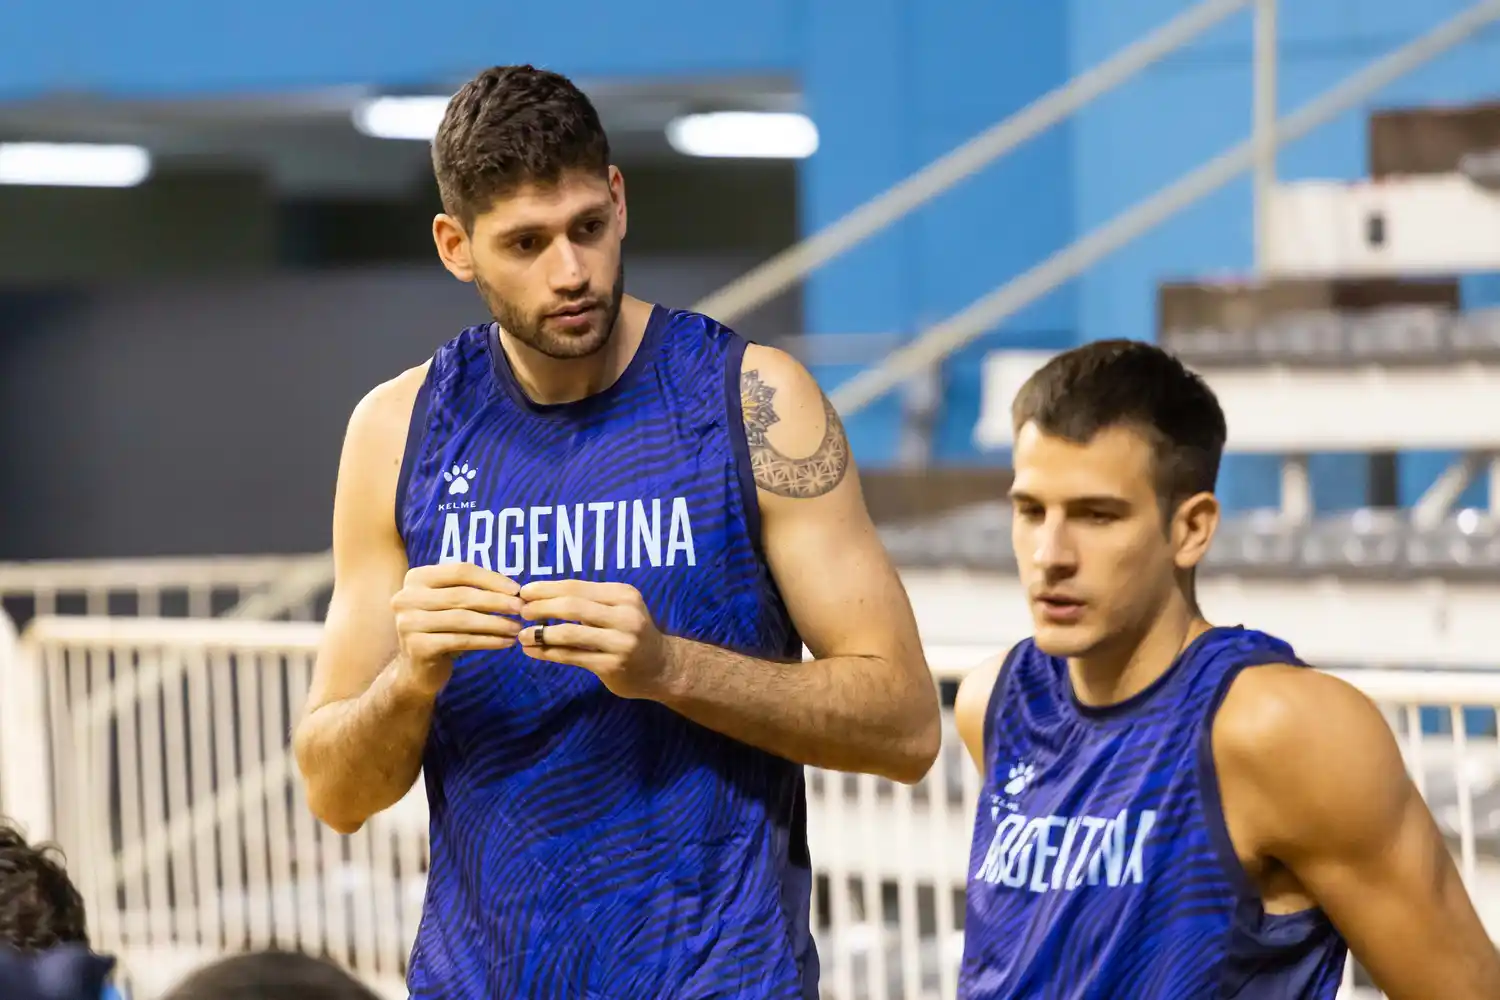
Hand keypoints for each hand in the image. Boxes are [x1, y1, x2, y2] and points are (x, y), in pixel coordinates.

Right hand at [391, 562, 523, 697]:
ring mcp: (408, 623)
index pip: (460, 571)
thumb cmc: (442, 629)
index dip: (491, 579)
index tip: (516, 589)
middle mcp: (406, 598)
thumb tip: (514, 589)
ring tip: (517, 628)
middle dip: (496, 601)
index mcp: (416, 578)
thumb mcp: (451, 604)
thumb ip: (472, 590)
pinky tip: (505, 642)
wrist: (417, 669)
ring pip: (463, 619)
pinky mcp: (417, 647)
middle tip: (522, 609)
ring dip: (495, 623)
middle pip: (462, 595)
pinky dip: (487, 641)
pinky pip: (461, 641)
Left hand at [517, 580, 670, 699]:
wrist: (662, 667)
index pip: (577, 587)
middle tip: (521, 612)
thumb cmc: (630, 633)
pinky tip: (532, 651)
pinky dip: (548, 653)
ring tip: (522, 635)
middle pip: (573, 606)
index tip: (523, 592)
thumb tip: (540, 596)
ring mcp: (621, 642)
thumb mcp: (618, 609)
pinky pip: (572, 656)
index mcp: (623, 595)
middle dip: (541, 607)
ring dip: (541, 633)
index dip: (547, 589)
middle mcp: (625, 615)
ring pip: (571, 633)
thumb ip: (587, 602)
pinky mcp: (613, 665)